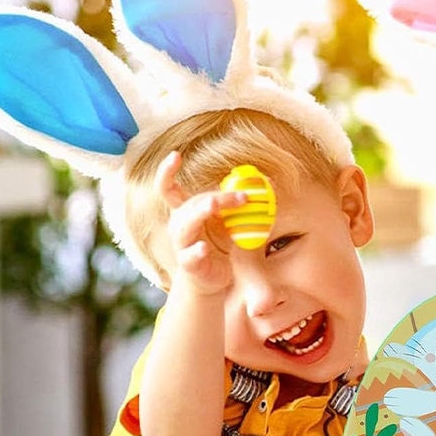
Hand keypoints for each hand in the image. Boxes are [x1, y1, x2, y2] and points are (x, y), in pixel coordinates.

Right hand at [155, 151, 244, 294]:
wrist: (213, 280)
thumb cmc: (218, 246)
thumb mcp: (229, 222)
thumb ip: (241, 203)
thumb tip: (268, 181)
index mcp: (186, 212)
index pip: (168, 189)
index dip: (167, 172)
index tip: (175, 155)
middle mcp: (180, 225)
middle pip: (192, 204)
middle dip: (216, 198)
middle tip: (240, 195)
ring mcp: (183, 245)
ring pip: (185, 226)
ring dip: (200, 213)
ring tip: (213, 204)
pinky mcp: (190, 264)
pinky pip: (190, 256)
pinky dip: (196, 251)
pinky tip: (204, 248)